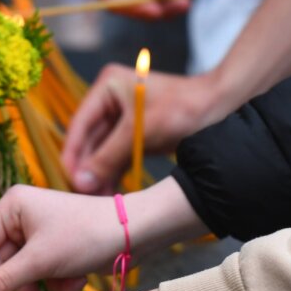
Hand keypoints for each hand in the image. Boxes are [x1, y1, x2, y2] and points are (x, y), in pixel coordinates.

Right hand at [0, 185, 124, 290]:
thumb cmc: (86, 236)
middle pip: (1, 263)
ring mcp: (39, 233)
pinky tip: (76, 282)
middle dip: (18, 288)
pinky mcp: (56, 248)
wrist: (136, 233)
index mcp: (12, 206)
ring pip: (22, 273)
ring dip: (39, 290)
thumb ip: (2, 281)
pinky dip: (56, 283)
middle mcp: (21, 216)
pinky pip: (42, 273)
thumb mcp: (40, 261)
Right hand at [63, 66, 225, 193]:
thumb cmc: (182, 109)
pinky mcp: (134, 137)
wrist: (221, 108)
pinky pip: (116, 158)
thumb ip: (107, 158)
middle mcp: (110, 102)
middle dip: (87, 170)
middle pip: (89, 142)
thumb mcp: (140, 132)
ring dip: (99, 176)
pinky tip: (110, 195)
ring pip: (101, 153)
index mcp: (106, 88)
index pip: (79, 125)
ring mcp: (122, 120)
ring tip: (97, 201)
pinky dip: (113, 175)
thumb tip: (80, 182)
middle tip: (84, 197)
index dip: (73, 155)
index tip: (69, 181)